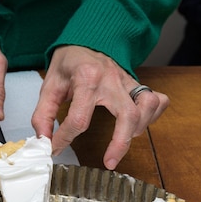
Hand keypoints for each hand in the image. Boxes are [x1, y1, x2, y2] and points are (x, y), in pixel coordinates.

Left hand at [31, 46, 168, 169]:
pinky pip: (157, 100)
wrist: (85, 39)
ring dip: (138, 129)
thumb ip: (43, 114)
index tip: (55, 148)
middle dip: (120, 143)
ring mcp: (128, 81)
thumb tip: (43, 141)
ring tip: (121, 142)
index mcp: (86, 77)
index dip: (65, 138)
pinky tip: (137, 126)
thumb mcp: (49, 85)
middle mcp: (112, 79)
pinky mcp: (137, 84)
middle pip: (127, 114)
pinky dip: (152, 116)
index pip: (79, 118)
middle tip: (109, 162)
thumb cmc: (69, 63)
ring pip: (147, 106)